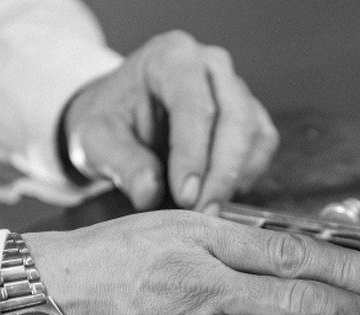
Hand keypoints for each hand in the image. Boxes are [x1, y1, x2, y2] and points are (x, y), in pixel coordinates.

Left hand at [63, 31, 278, 212]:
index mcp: (170, 57)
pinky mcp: (250, 113)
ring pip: (254, 132)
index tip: (185, 198)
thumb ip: (122, 164)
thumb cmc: (111, 121)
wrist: (123, 117)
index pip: (194, 106)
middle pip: (235, 117)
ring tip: (205, 208)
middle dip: (221, 172)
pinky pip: (262, 144)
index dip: (193, 156)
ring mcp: (235, 87)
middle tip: (203, 212)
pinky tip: (218, 192)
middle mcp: (210, 64)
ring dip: (235, 177)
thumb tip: (150, 192)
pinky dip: (246, 174)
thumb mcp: (96, 140)